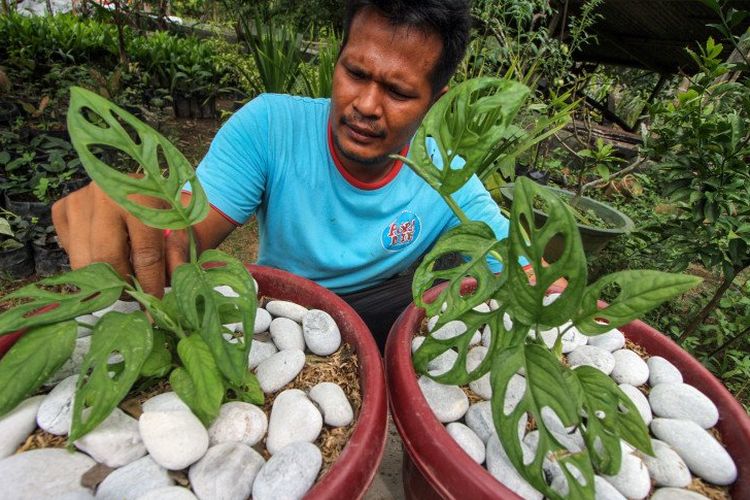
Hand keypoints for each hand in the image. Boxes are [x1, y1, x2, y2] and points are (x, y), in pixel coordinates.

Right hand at [52, 182, 188, 296]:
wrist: (146, 183)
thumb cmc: (167, 207)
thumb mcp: (184, 225)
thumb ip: (179, 252)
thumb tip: (171, 282)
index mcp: (142, 198)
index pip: (145, 254)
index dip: (150, 284)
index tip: (153, 303)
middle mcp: (105, 196)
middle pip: (106, 260)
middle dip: (122, 285)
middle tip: (134, 294)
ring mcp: (79, 201)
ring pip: (83, 260)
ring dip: (102, 278)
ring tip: (122, 280)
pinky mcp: (62, 208)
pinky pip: (69, 250)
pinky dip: (87, 261)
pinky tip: (105, 254)